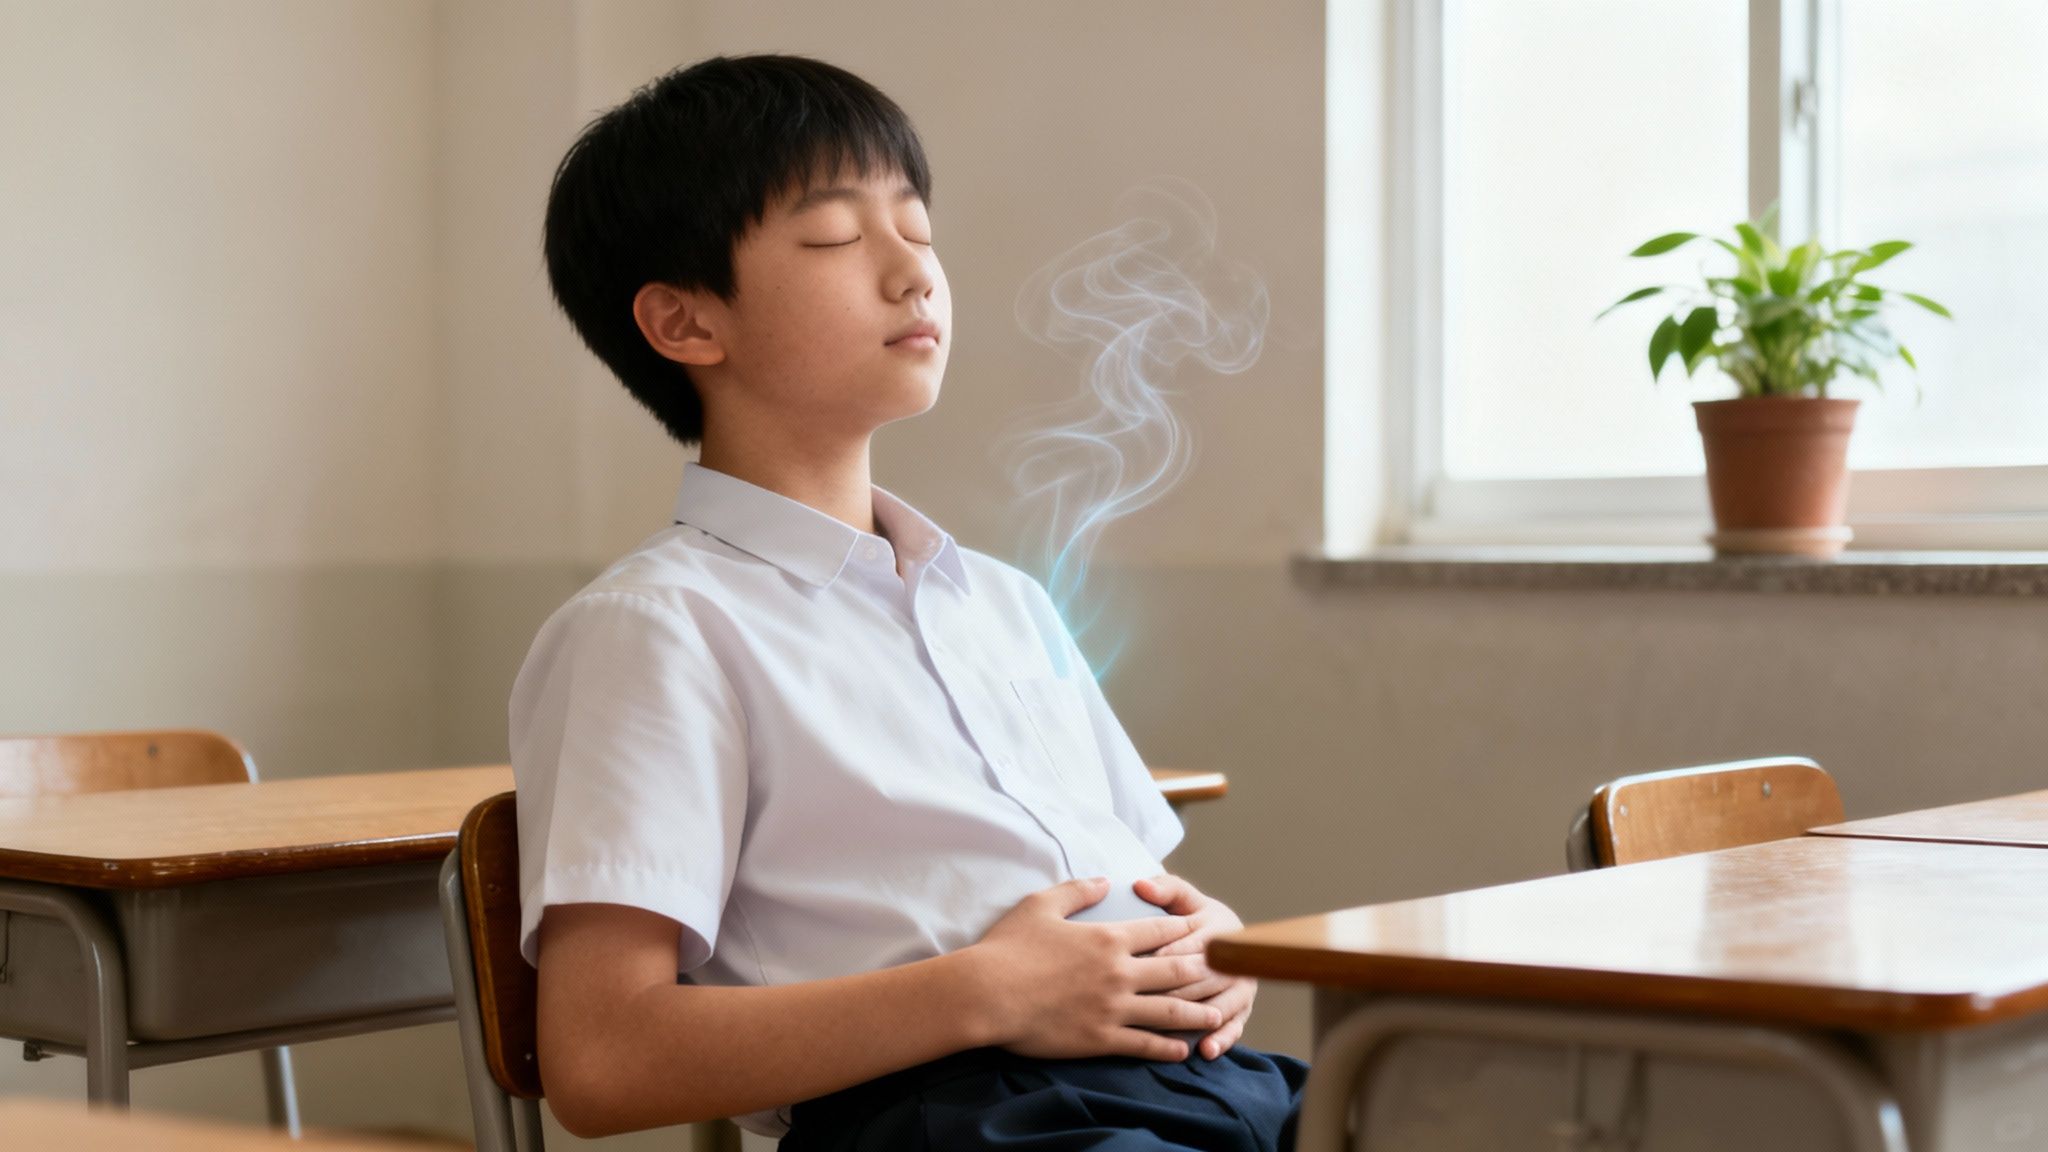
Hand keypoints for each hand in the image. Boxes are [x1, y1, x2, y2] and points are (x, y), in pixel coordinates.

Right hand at [970, 876, 1224, 1061]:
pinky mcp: (1100, 1039)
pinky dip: (1167, 1048)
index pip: (1159, 931)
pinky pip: (1144, 1044)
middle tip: (1224, 974)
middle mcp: (1119, 973)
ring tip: (1216, 1015)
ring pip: (1169, 1011)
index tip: (1202, 931)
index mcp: (1108, 938)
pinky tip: (1183, 1051)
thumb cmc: (1008, 947)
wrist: (986, 994)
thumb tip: (1104, 880)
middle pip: (1175, 971)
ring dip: (1197, 1013)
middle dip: (1203, 972)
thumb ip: (1077, 890)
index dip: (1184, 930)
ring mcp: (1113, 1008)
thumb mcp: (1040, 905)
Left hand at [1131, 874, 1256, 1060]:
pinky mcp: (1243, 1009)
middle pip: (1204, 977)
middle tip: (1142, 1002)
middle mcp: (1234, 959)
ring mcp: (1241, 986)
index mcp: (1218, 928)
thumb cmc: (1195, 918)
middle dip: (1175, 989)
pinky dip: (1222, 1039)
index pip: (1192, 943)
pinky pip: (1235, 1026)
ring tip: (1170, 1029)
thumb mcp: (1183, 899)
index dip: (1168, 953)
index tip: (1140, 962)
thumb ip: (1165, 889)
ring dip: (1195, 1017)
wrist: (1228, 938)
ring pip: (1218, 1003)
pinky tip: (1205, 1049)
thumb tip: (1141, 885)